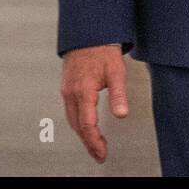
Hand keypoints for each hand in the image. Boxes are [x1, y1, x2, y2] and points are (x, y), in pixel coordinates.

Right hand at [61, 44, 128, 162]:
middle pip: (77, 126)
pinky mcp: (67, 88)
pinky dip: (78, 123)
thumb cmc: (103, 51)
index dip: (95, 141)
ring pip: (72, 120)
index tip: (102, 153)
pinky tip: (86, 127)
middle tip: (99, 154)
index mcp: (83, 91)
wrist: (89, 34)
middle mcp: (71, 93)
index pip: (87, 125)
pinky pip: (70, 111)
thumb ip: (118, 95)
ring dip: (83, 134)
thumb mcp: (116, 72)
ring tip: (94, 145)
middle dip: (88, 143)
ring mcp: (67, 91)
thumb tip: (121, 115)